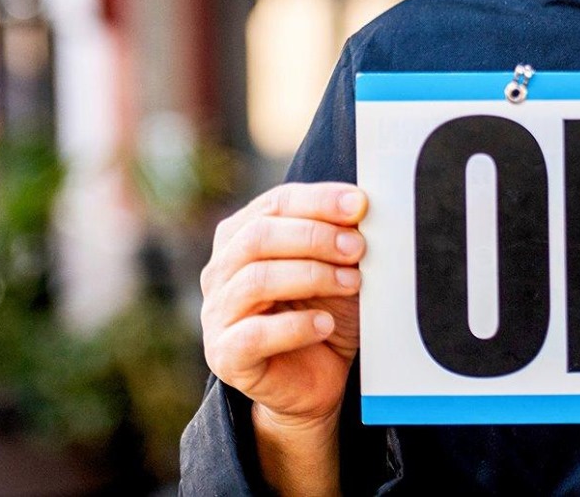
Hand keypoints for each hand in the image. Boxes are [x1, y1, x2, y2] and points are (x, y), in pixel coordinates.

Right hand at [200, 182, 366, 429]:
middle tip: (358, 248)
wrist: (318, 378)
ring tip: (352, 282)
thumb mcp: (338, 268)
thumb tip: (361, 209)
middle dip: (315, 237)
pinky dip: (296, 326)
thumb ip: (341, 236)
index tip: (360, 204)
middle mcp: (221, 271)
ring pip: (255, 280)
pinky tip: (326, 324)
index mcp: (242, 236)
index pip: (274, 204)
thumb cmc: (324, 311)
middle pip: (258, 237)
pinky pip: (254, 334)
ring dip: (312, 276)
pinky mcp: (226, 356)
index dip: (318, 200)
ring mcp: (217, 314)